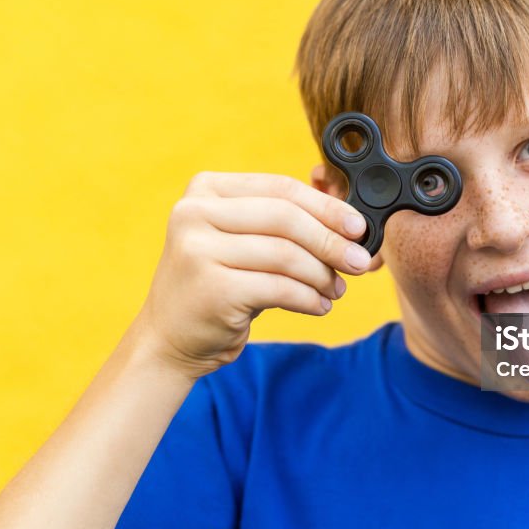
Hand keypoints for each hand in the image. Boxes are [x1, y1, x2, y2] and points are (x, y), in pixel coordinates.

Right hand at [132, 171, 369, 377]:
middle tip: (360, 262)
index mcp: (206, 189)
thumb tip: (349, 221)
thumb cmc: (217, 285)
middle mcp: (194, 213)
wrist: (169, 339)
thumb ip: (283, 223)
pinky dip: (308, 298)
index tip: (359, 227)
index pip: (280, 188)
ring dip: (322, 275)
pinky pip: (280, 288)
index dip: (326, 207)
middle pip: (285, 218)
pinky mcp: (212, 289)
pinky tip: (319, 306)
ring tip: (335, 290)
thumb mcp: (242, 242)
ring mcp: (198, 250)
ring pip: (286, 255)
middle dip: (331, 241)